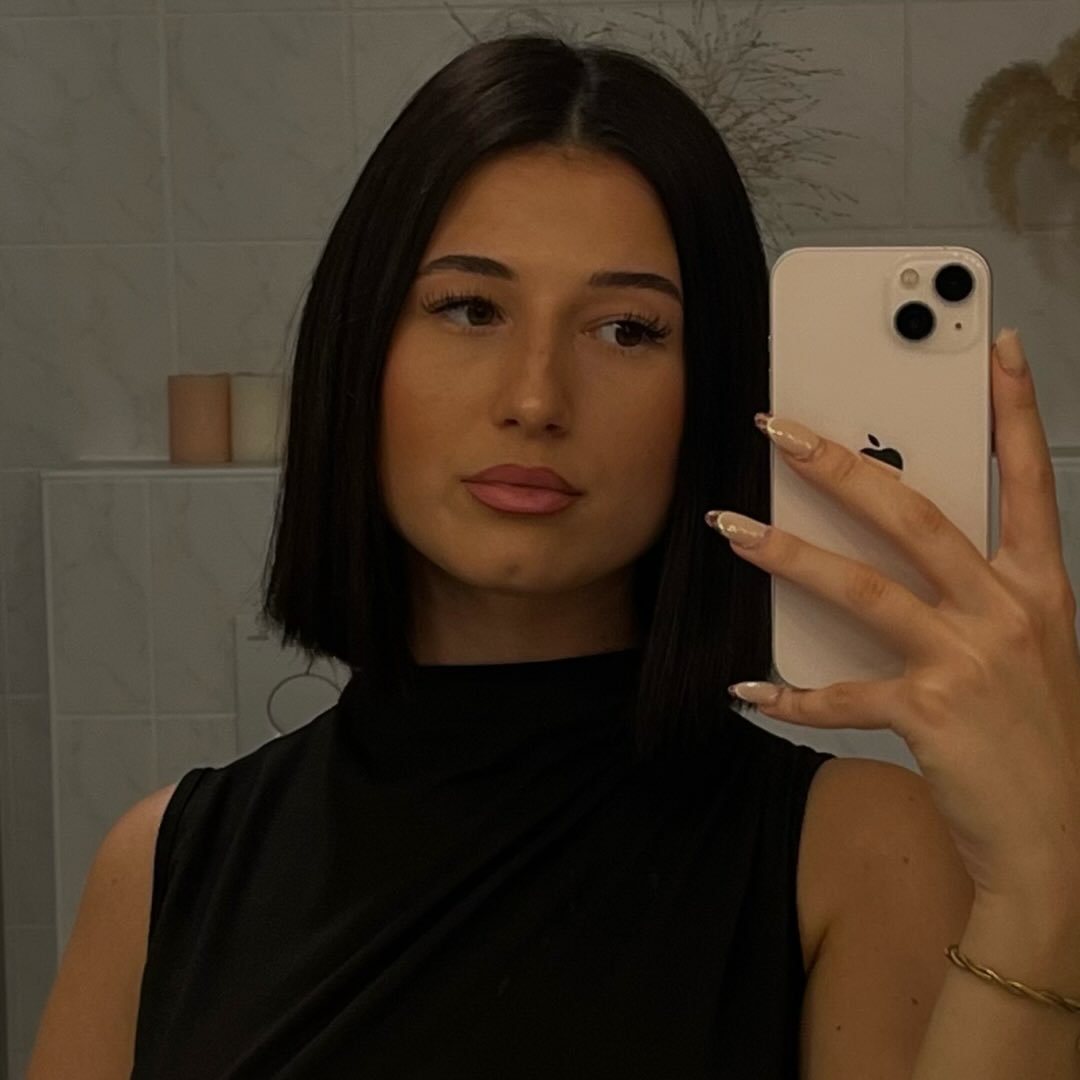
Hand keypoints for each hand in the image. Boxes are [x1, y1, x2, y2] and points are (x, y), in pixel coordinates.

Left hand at [707, 328, 1079, 909]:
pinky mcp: (930, 712)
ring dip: (787, 552)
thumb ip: (971, 596)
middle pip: (913, 513)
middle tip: (782, 428)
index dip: (1015, 409)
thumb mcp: (1025, 651)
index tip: (995, 347)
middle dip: (840, 462)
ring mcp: (970, 659)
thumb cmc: (1035, 739)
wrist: (1057, 841)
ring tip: (731, 526)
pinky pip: (841, 693)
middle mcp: (1009, 611)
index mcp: (1039, 588)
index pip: (1029, 479)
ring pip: (862, 585)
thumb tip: (890, 556)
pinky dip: (792, 694)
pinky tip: (751, 690)